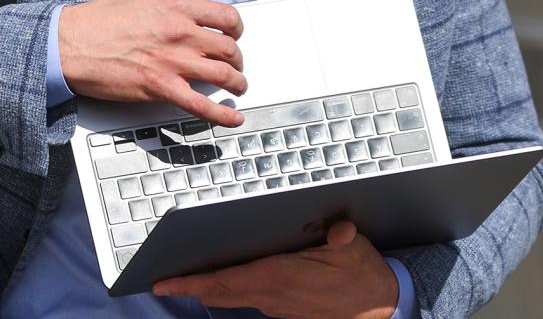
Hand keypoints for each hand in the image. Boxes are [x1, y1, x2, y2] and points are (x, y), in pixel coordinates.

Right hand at [59, 0, 245, 125]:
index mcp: (176, 6)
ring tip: (238, 88)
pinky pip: (202, 105)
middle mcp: (180, 32)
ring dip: (237, 84)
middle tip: (235, 65)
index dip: (237, 30)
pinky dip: (223, 114)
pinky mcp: (161, 88)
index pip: (227, 18)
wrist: (70, 45)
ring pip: (224, 76)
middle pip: (230, 49)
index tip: (234, 37)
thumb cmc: (96, 20)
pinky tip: (233, 118)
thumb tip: (182, 3)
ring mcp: (173, 62)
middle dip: (238, 60)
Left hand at [153, 221, 398, 318]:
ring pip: (230, 297)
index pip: (223, 281)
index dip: (190, 283)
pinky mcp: (283, 309)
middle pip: (217, 293)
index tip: (163, 282)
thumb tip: (340, 232)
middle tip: (161, 278)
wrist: (380, 307)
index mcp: (279, 278)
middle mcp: (271, 296)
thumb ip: (343, 239)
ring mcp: (275, 306)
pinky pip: (247, 299)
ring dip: (207, 287)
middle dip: (188, 286)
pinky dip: (229, 289)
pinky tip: (223, 277)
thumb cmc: (363, 275)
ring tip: (183, 274)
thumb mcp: (355, 250)